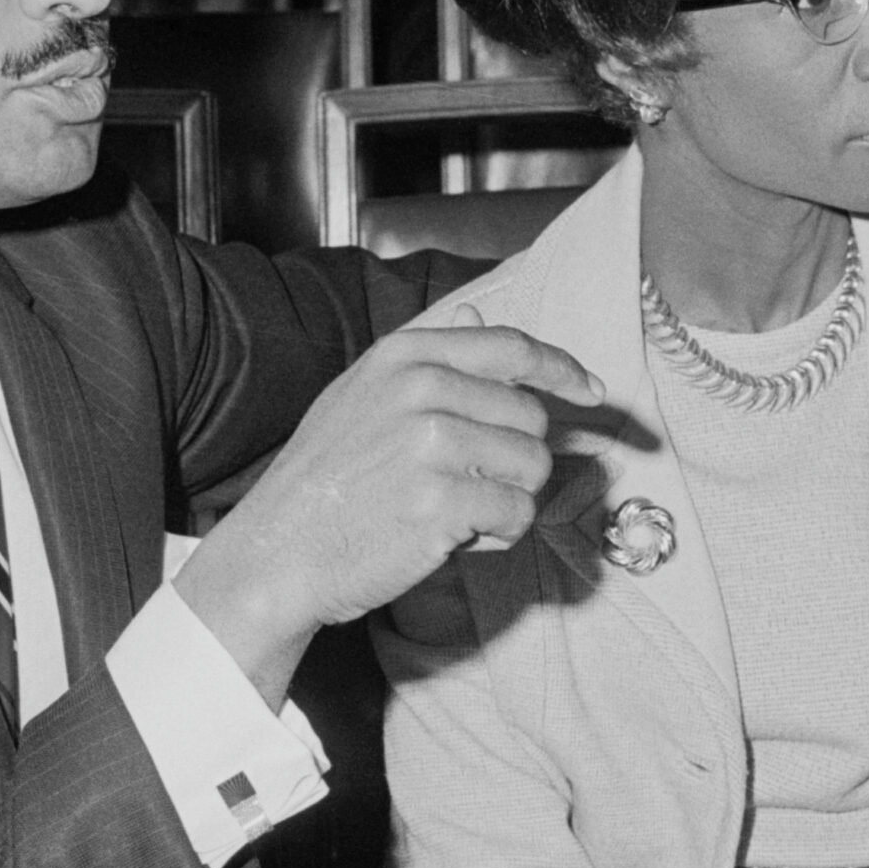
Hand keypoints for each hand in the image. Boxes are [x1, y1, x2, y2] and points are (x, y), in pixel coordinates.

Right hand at [176, 311, 601, 704]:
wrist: (276, 552)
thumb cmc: (324, 479)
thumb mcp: (361, 396)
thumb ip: (425, 357)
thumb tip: (480, 315)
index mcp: (404, 356)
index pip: (511, 347)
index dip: (562, 369)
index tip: (591, 391)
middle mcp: (421, 390)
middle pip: (531, 417)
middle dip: (515, 459)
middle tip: (465, 486)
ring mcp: (431, 446)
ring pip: (532, 468)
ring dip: (507, 500)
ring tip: (453, 513)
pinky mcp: (442, 504)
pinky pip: (516, 516)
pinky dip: (496, 536)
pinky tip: (451, 539)